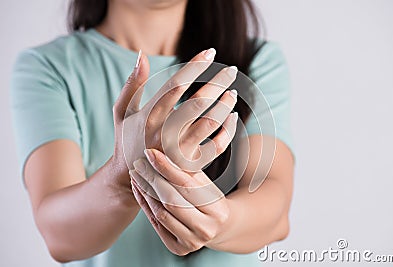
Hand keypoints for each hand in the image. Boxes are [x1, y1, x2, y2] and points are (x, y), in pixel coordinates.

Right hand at [121, 48, 238, 174]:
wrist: (134, 177)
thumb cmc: (127, 138)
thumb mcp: (122, 111)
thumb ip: (132, 83)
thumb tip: (143, 54)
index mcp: (148, 116)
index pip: (176, 85)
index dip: (195, 66)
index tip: (211, 52)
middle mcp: (164, 133)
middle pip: (197, 103)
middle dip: (217, 83)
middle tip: (231, 70)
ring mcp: (179, 151)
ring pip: (209, 124)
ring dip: (224, 105)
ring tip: (232, 92)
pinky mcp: (190, 165)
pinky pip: (216, 147)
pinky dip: (228, 131)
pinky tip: (232, 117)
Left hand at [130, 148, 231, 255]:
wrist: (219, 226)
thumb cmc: (211, 198)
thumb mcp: (206, 183)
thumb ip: (189, 171)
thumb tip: (164, 151)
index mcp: (217, 210)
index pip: (186, 185)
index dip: (166, 168)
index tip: (150, 153)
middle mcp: (206, 229)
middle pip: (171, 200)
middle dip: (151, 179)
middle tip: (138, 163)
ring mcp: (192, 242)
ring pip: (161, 213)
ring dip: (145, 191)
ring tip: (137, 174)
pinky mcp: (178, 248)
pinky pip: (156, 223)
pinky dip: (145, 205)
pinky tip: (140, 190)